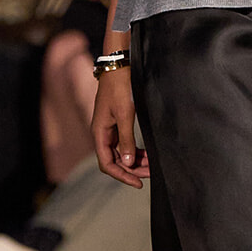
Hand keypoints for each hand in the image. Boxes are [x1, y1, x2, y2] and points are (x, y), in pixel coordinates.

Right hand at [92, 67, 149, 186]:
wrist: (118, 67)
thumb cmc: (120, 88)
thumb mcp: (125, 114)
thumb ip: (126, 139)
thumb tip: (128, 162)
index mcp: (99, 133)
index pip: (107, 164)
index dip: (122, 175)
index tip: (138, 182)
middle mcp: (102, 134)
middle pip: (115, 161)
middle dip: (132, 170)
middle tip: (151, 175)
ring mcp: (109, 130)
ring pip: (121, 154)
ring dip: (135, 162)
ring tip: (152, 167)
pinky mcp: (117, 125)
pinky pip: (125, 144)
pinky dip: (136, 151)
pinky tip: (147, 155)